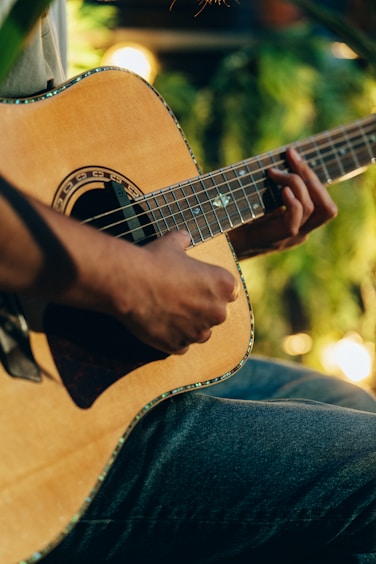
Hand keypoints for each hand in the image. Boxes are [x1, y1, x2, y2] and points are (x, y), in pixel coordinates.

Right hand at [112, 230, 238, 354]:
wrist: (128, 283)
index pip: (230, 291)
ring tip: (167, 311)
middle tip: (179, 298)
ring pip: (199, 332)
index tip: (198, 286)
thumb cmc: (153, 261)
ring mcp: (198, 332)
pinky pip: (180, 345)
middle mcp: (217, 312)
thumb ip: (183, 241)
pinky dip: (172, 338)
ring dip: (188, 325)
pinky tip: (159, 324)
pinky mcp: (178, 346)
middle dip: (201, 308)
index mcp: (223, 285)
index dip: (212, 288)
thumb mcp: (172, 243)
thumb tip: (184, 237)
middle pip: (215, 314)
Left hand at [229, 147, 337, 257]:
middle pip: (327, 207)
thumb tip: (287, 156)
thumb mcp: (265, 201)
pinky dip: (292, 201)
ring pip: (313, 209)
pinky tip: (282, 190)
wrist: (223, 242)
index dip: (314, 177)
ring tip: (275, 173)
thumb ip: (280, 188)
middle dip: (310, 176)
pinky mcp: (279, 238)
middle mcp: (302, 233)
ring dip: (296, 183)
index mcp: (302, 224)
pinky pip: (296, 218)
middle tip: (291, 156)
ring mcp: (292, 238)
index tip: (293, 154)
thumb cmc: (240, 219)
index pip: (325, 204)